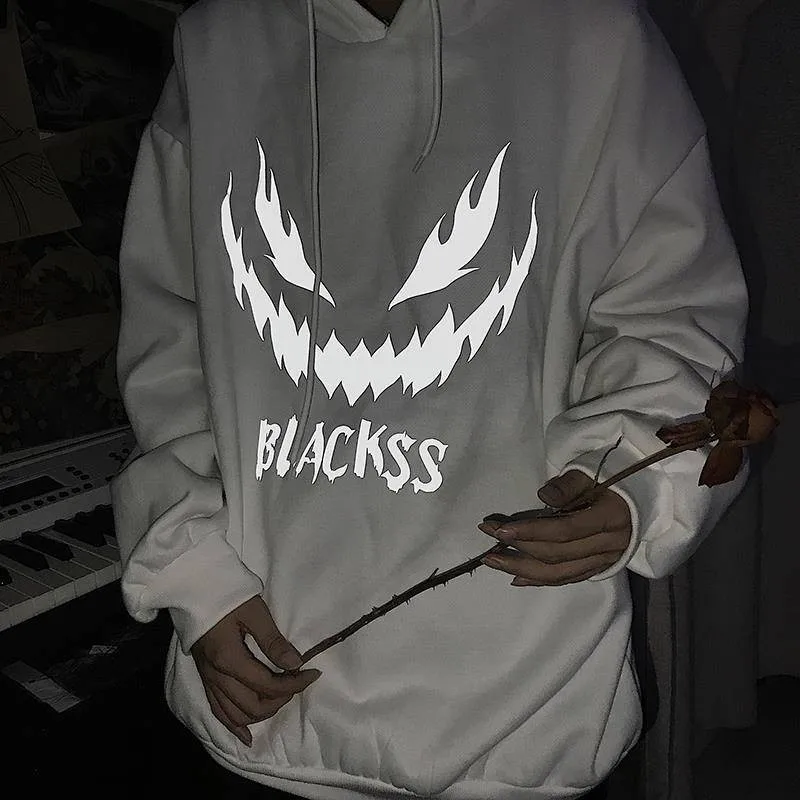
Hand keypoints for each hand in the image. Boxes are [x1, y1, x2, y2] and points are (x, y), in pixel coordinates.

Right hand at [190, 596, 320, 745]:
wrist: (193, 587)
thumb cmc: (226, 594)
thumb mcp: (254, 612)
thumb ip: (273, 641)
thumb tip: (295, 663)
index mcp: (229, 659)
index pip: (268, 685)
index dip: (294, 684)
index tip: (313, 672)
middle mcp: (216, 676)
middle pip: (253, 705)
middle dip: (281, 698)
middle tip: (299, 682)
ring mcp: (208, 679)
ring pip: (236, 714)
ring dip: (262, 712)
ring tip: (282, 699)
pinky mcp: (204, 678)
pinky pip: (217, 711)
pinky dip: (233, 725)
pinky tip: (246, 736)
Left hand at [478, 470, 631, 585]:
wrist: (646, 495)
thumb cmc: (614, 477)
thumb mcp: (592, 471)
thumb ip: (569, 484)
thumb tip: (544, 498)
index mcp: (610, 518)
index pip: (564, 531)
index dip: (530, 531)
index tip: (499, 529)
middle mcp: (609, 545)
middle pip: (557, 555)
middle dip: (518, 549)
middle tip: (488, 540)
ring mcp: (605, 560)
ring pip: (560, 573)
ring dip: (523, 569)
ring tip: (493, 561)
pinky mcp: (600, 567)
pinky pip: (568, 579)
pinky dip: (541, 581)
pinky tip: (516, 578)